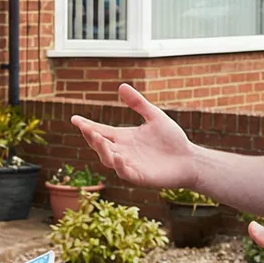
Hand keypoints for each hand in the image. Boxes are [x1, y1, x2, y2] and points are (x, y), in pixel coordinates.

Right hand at [71, 84, 201, 189]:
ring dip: (102, 150)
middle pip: (100, 145)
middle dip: (91, 137)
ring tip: (97, 139)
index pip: (100, 131)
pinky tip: (118, 157)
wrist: (189, 159)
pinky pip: (125, 172)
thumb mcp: (154, 116)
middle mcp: (123, 151)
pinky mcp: (139, 176)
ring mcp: (129, 165)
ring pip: (108, 159)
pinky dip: (120, 165)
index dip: (86, 126)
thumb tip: (121, 86)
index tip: (74, 118)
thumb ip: (138, 103)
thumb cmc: (172, 139)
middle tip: (85, 128)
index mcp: (124, 137)